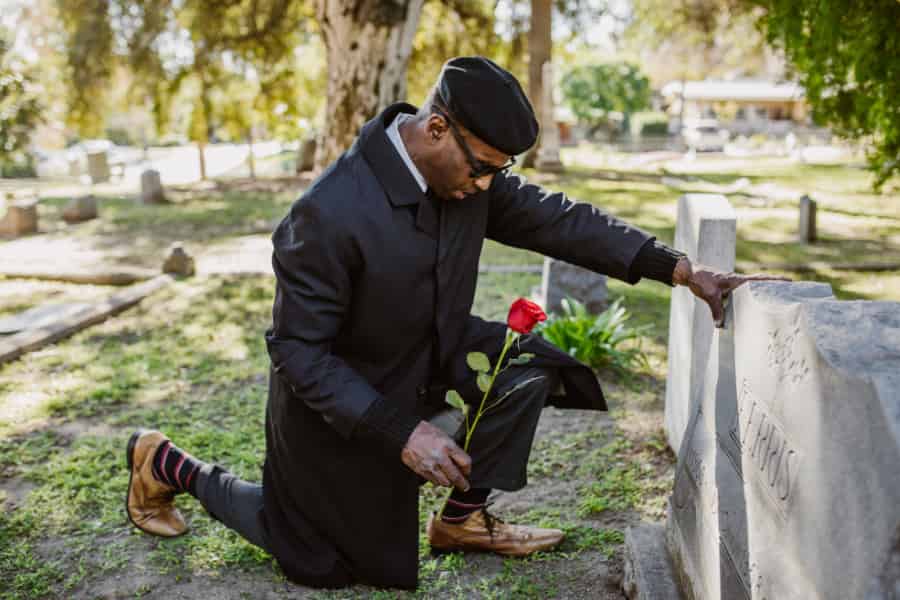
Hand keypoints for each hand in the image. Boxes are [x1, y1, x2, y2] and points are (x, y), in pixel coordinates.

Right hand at [401, 421, 471, 490]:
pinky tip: (439, 477)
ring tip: (450, 482)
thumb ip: (453, 450)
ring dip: (449, 483)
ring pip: (445, 482)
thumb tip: (461, 464)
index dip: (468, 469)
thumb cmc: (426, 433)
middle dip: (462, 483)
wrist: (407, 434)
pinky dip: (438, 481)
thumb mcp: (444, 436)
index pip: (465, 462)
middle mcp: (440, 457)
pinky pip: (433, 481)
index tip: (467, 471)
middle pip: (456, 476)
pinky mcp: (421, 471)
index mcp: (448, 446)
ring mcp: (430, 465)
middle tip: (464, 486)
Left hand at [673, 257, 790, 327]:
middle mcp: (738, 283)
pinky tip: (750, 311)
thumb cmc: (701, 280)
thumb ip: (717, 310)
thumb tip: (720, 326)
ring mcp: (733, 287)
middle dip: (774, 289)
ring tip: (775, 305)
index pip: (760, 279)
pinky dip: (747, 303)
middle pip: (760, 285)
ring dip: (761, 296)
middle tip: (790, 295)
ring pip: (751, 292)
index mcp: (738, 280)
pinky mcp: (727, 291)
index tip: (790, 280)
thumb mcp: (710, 295)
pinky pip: (741, 298)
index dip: (775, 280)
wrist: (690, 274)